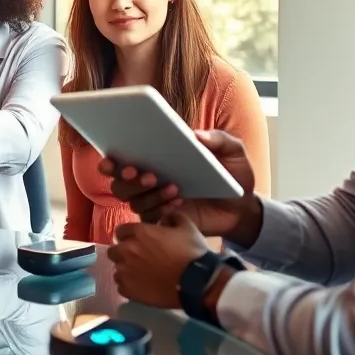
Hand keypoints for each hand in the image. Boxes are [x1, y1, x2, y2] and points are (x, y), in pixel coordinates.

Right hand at [99, 129, 259, 240]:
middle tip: (148, 174)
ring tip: (174, 187)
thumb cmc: (232, 176)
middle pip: (121, 183)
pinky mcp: (165, 220)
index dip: (111, 161)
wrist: (243, 207)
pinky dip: (162, 208)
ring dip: (149, 194)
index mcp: (157, 159)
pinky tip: (179, 201)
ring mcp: (155, 202)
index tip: (113, 159)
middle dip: (127, 179)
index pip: (123, 159)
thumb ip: (219, 139)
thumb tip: (194, 134)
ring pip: (133, 201)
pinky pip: (151, 217)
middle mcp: (149, 180)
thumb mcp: (233, 153)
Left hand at [108, 212, 210, 308]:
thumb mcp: (187, 227)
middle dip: (123, 253)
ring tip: (141, 275)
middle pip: (114, 251)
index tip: (139, 242)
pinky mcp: (128, 290)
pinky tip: (142, 287)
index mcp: (139, 233)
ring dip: (126, 270)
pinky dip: (129, 286)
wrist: (197, 283)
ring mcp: (125, 272)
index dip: (129, 236)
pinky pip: (121, 286)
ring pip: (117, 269)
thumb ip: (172, 217)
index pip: (120, 231)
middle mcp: (127, 250)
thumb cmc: (192, 253)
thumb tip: (164, 219)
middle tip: (139, 259)